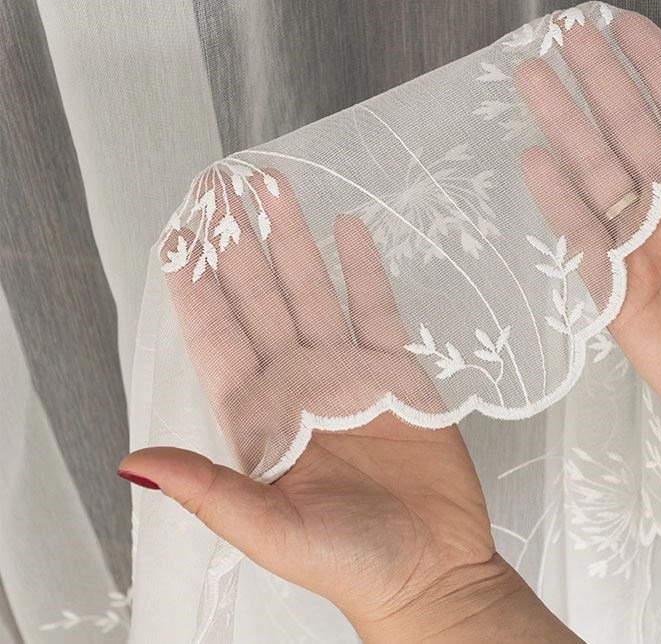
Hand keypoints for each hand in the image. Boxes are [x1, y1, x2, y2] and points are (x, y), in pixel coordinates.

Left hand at [122, 173, 498, 630]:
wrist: (433, 570)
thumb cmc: (351, 563)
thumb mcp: (269, 531)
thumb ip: (207, 488)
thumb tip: (132, 461)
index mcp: (259, 417)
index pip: (216, 337)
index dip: (195, 286)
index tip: (176, 236)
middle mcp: (298, 384)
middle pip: (260, 296)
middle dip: (238, 240)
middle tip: (221, 186)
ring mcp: (347, 372)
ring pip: (312, 289)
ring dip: (293, 238)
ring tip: (275, 187)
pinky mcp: (396, 371)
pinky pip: (375, 307)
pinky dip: (363, 268)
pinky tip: (348, 230)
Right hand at [514, 9, 660, 465]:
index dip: (653, 66)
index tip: (624, 25)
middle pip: (627, 129)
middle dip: (597, 80)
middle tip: (565, 33)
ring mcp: (643, 243)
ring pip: (595, 171)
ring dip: (564, 124)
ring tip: (532, 79)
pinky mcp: (617, 288)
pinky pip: (582, 236)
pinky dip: (557, 200)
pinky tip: (534, 160)